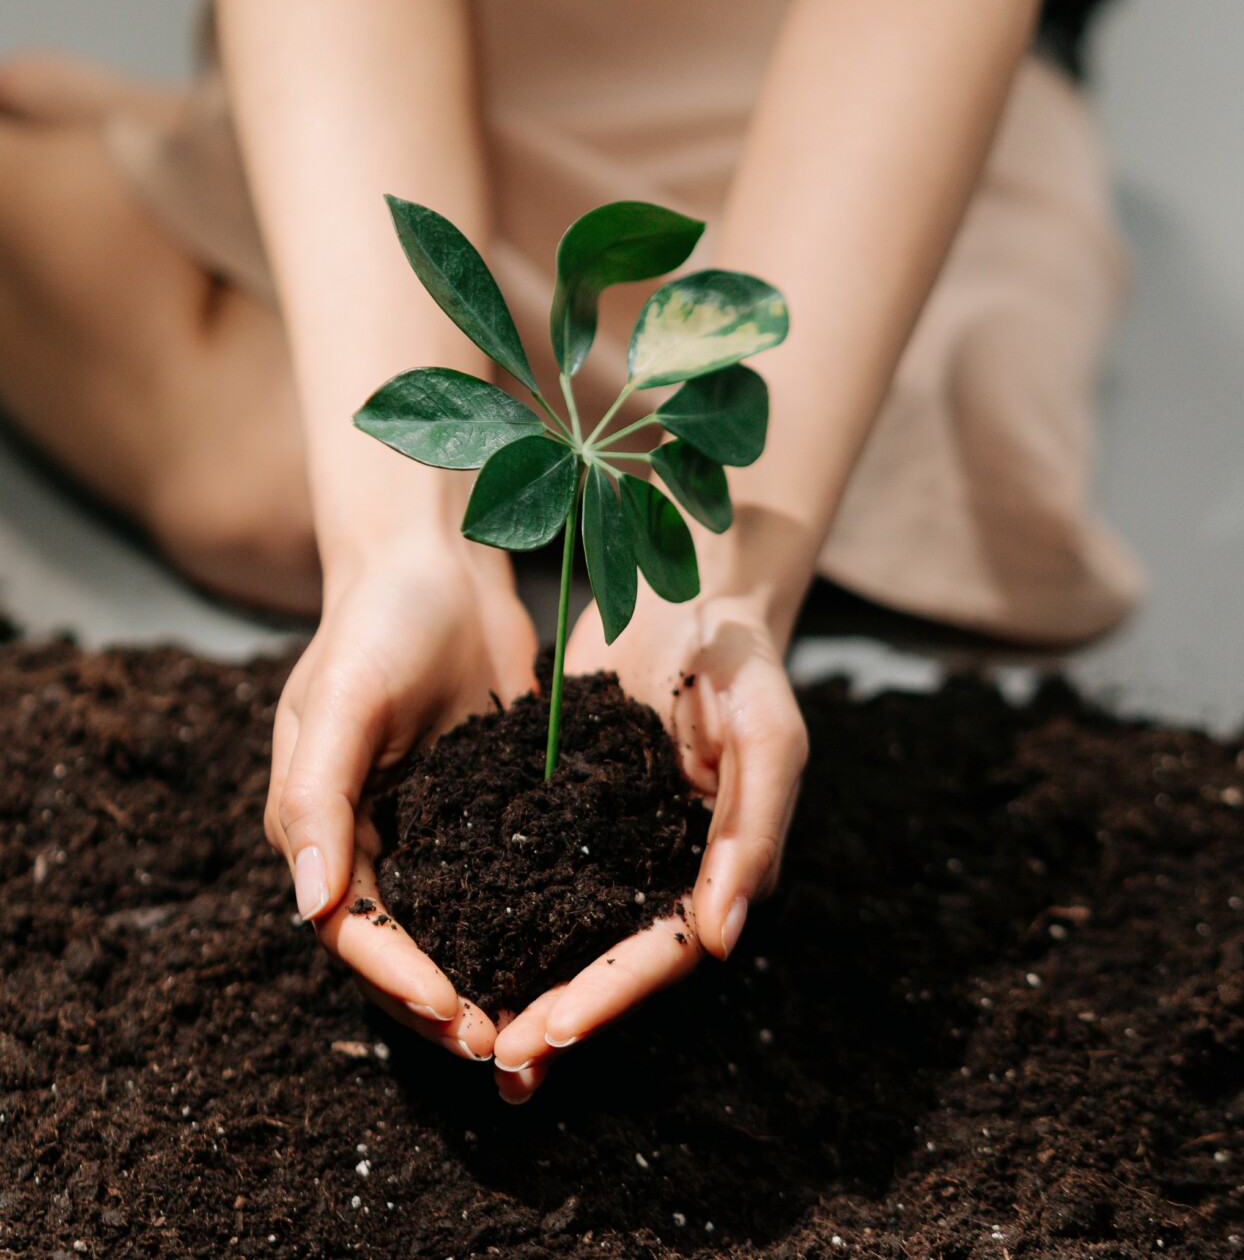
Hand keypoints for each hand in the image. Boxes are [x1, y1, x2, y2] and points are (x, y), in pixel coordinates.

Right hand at [265, 537, 536, 1060]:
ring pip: (450, 927)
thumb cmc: (378, 623)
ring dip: (481, 978)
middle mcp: (372, 839)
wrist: (441, 567)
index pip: (351, 926)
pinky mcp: (482, 809)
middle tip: (498, 1045)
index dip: (394, 976)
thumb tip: (311, 903)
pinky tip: (563, 954)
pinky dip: (518, 924)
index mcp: (323, 825)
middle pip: (398, 946)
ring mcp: (429, 828)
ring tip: (530, 1025)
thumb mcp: (341, 699)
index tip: (448, 1013)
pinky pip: (496, 881)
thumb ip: (319, 796)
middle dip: (439, 1001)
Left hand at [492, 590, 806, 1101]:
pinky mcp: (572, 809)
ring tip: (465, 1030)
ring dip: (523, 981)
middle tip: (499, 1060)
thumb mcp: (767, 734)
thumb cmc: (742, 660)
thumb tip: (721, 941)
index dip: (613, 994)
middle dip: (559, 1012)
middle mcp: (665, 868)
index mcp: (720, 866)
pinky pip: (534, 871)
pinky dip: (499, 912)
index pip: (665, 950)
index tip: (553, 1029)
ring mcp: (615, 842)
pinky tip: (451, 939)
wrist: (688, 592)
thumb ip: (752, 832)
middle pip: (611, 960)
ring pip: (567, 931)